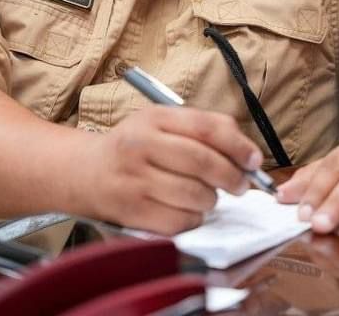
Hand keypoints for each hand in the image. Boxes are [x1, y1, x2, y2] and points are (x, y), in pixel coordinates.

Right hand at [72, 106, 263, 234]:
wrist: (85, 171)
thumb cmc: (134, 147)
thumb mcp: (161, 123)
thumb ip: (203, 127)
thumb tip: (246, 151)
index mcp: (154, 118)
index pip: (207, 128)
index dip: (238, 145)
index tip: (253, 160)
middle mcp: (141, 146)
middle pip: (203, 163)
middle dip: (232, 177)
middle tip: (241, 185)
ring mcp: (135, 180)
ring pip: (195, 195)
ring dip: (212, 200)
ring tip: (209, 196)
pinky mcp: (132, 211)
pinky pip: (180, 221)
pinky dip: (194, 219)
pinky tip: (188, 210)